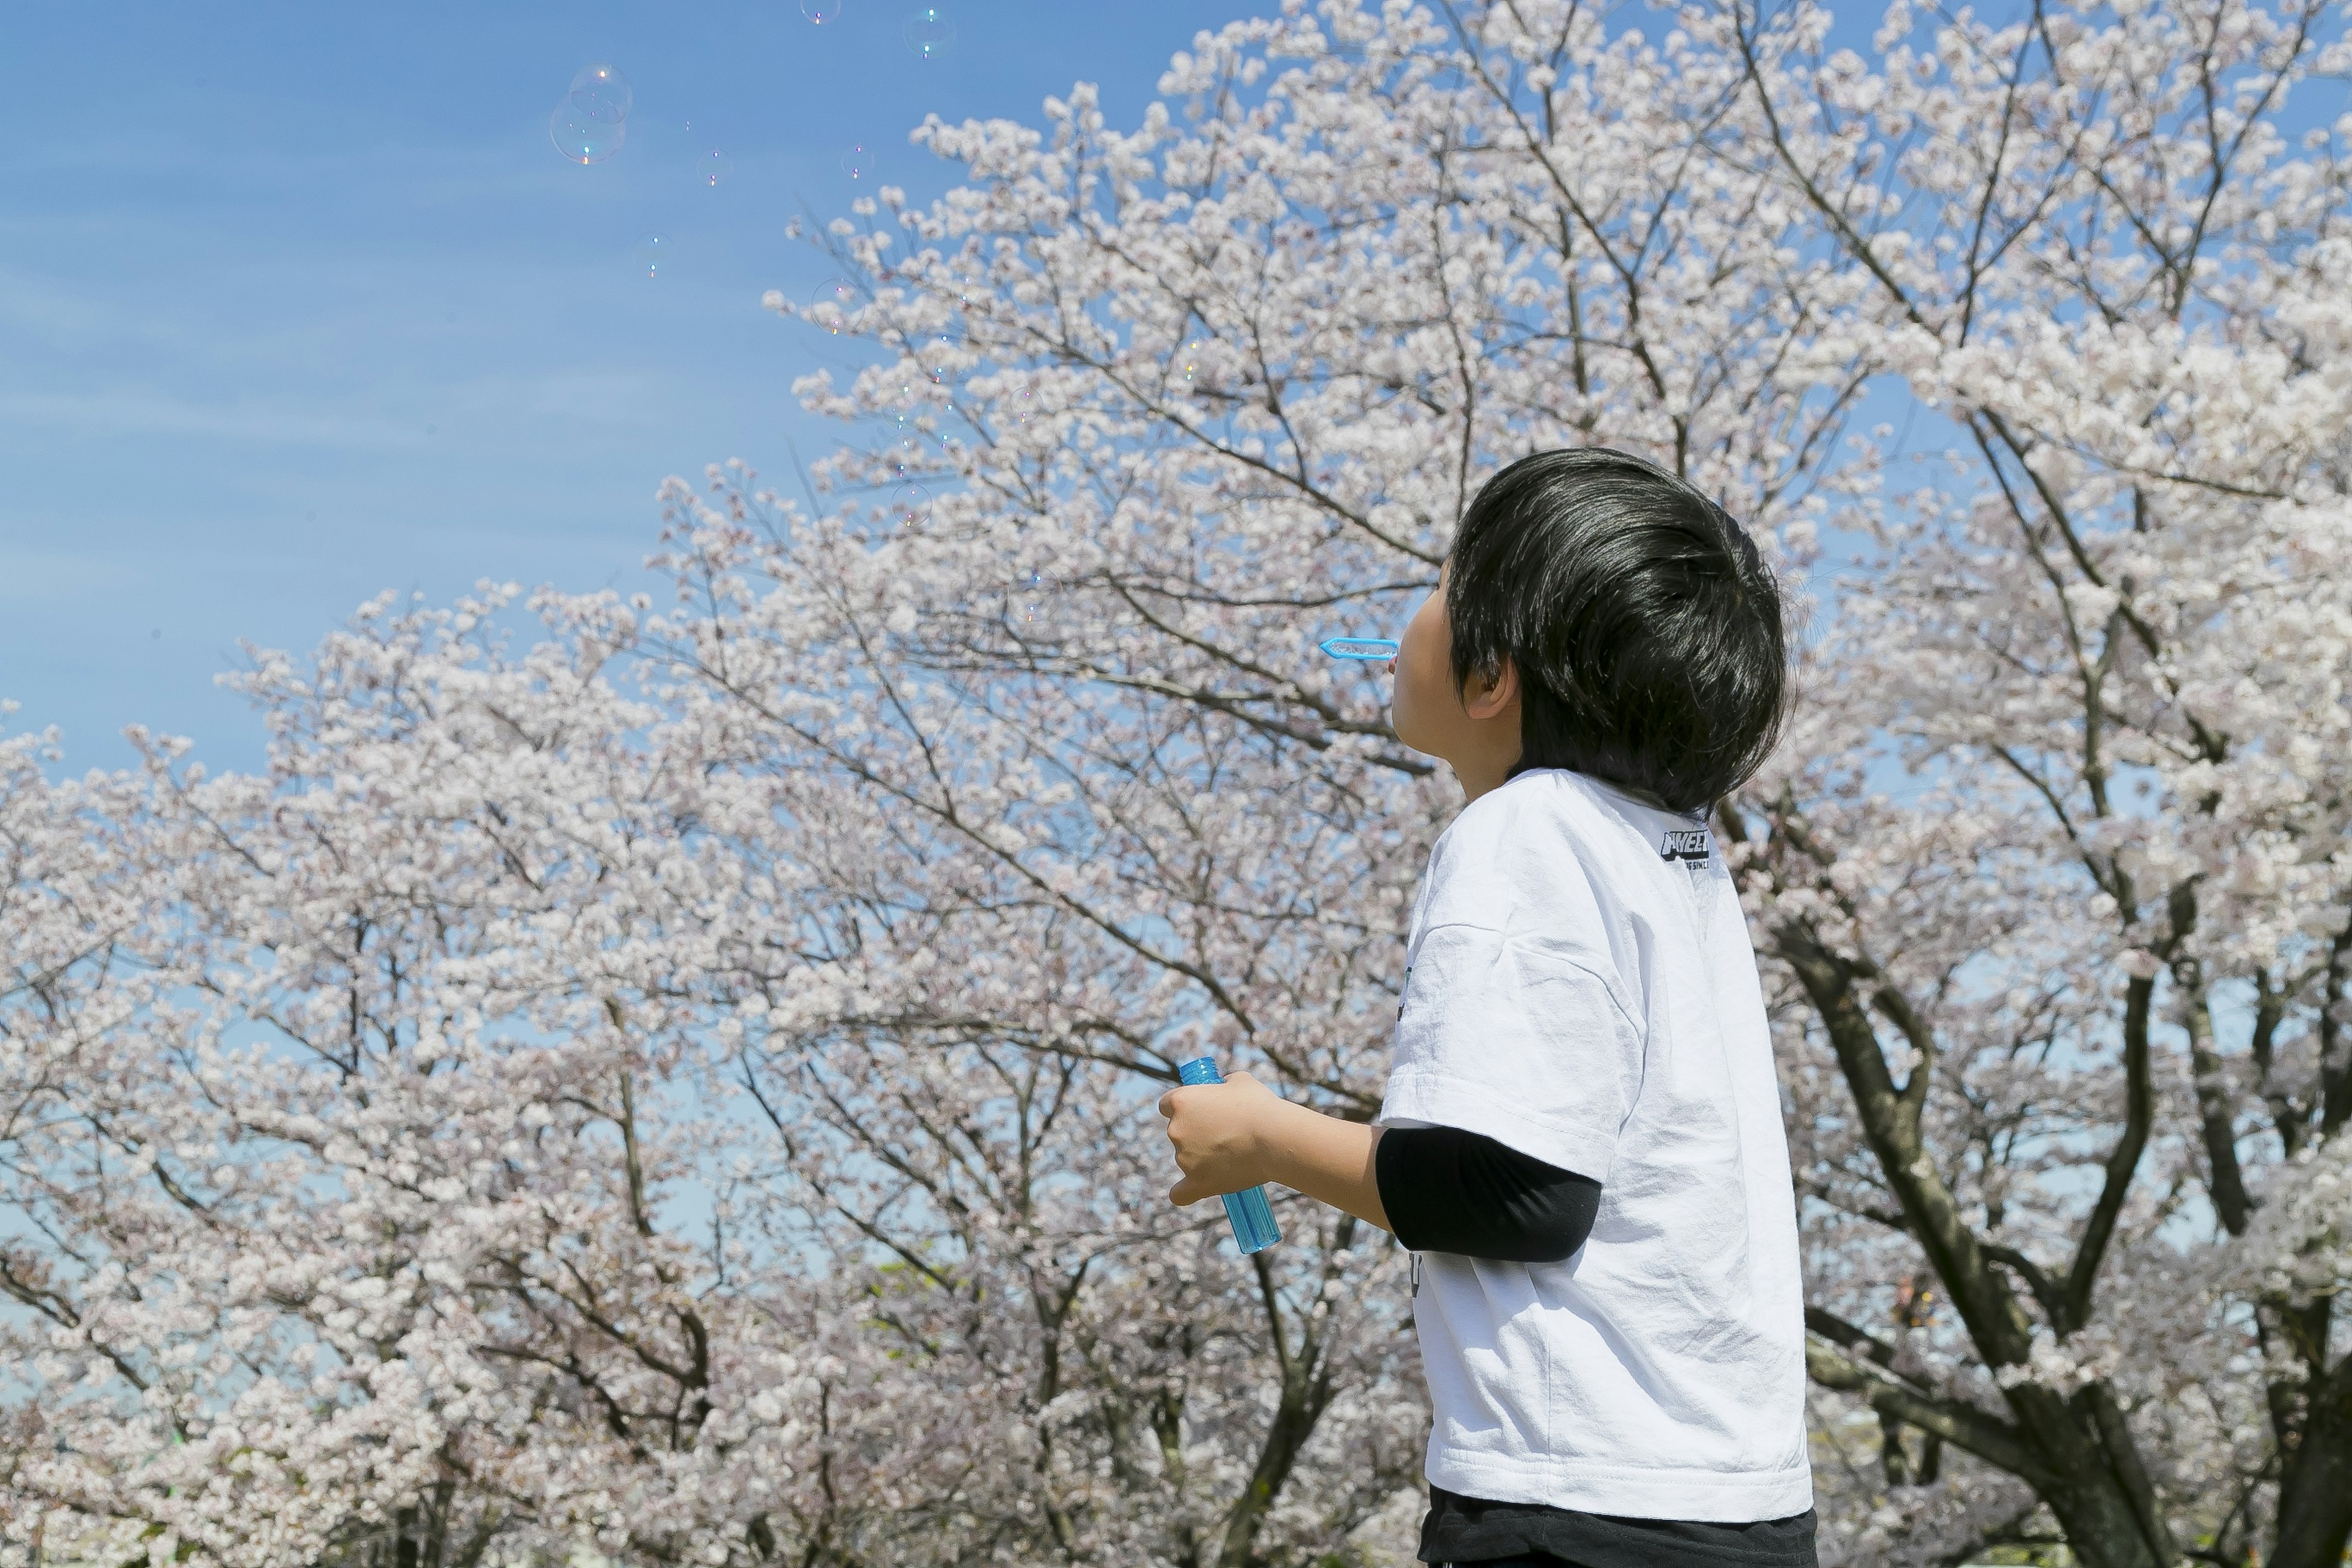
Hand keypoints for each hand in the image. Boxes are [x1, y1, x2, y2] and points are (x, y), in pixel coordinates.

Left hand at [1157, 1071, 1280, 1206]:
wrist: (1274, 1137)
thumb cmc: (1259, 1105)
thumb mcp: (1239, 1081)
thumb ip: (1223, 1085)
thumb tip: (1224, 1089)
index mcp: (1181, 1101)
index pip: (1167, 1104)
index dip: (1184, 1107)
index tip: (1200, 1111)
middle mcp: (1176, 1130)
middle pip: (1177, 1131)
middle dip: (1196, 1132)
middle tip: (1225, 1132)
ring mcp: (1184, 1158)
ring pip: (1186, 1158)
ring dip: (1202, 1157)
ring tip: (1234, 1154)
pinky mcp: (1197, 1183)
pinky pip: (1181, 1194)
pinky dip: (1187, 1192)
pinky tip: (1196, 1188)